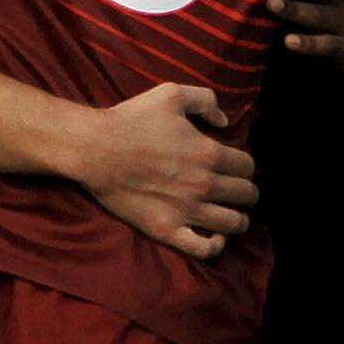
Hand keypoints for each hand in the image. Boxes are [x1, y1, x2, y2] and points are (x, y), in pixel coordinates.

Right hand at [74, 80, 258, 256]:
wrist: (95, 149)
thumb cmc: (131, 120)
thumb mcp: (172, 94)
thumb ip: (206, 101)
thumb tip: (224, 121)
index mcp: (209, 153)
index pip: (247, 166)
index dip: (244, 166)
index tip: (235, 167)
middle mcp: (204, 184)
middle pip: (246, 195)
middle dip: (246, 191)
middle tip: (236, 190)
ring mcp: (187, 210)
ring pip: (235, 224)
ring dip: (239, 219)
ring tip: (231, 214)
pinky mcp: (167, 229)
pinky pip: (204, 249)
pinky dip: (216, 245)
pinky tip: (215, 236)